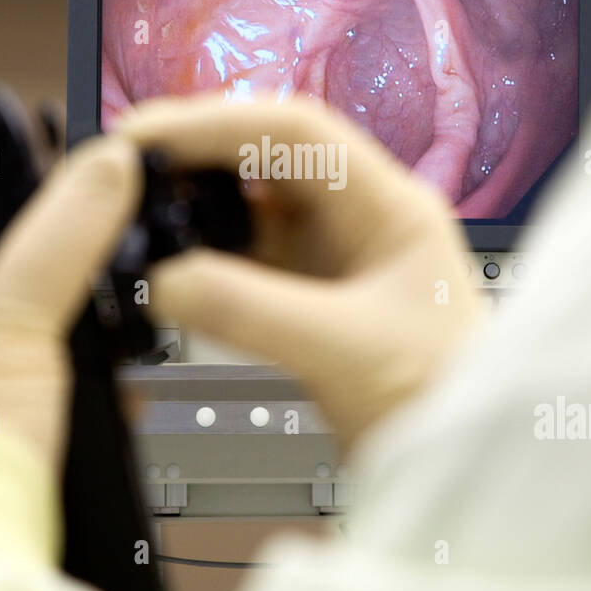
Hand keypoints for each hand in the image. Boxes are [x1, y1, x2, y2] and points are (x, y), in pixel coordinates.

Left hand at [0, 135, 142, 467]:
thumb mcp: (6, 319)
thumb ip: (56, 237)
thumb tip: (102, 165)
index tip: (7, 147)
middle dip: (33, 239)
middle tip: (78, 213)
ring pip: (20, 318)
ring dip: (71, 307)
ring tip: (109, 288)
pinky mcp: (4, 425)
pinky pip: (50, 373)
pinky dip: (88, 366)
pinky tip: (116, 371)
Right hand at [117, 95, 482, 448]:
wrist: (465, 467)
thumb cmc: (446, 401)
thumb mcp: (345, 350)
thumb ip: (251, 312)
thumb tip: (166, 281)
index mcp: (389, 208)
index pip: (295, 133)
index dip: (216, 122)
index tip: (150, 133)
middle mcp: (360, 221)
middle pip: (266, 157)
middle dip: (197, 151)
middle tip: (125, 160)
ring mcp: (333, 259)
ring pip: (250, 206)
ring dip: (195, 201)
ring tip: (136, 205)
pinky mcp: (309, 300)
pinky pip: (244, 259)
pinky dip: (202, 256)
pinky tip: (168, 263)